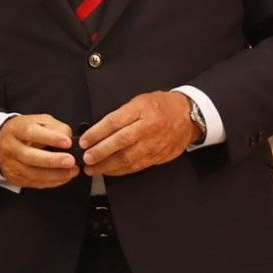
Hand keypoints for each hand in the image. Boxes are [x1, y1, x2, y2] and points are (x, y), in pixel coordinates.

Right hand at [0, 114, 79, 189]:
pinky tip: (63, 177)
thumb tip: (68, 138)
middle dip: (52, 160)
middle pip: (30, 156)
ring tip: (71, 171)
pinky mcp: (15, 177)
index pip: (31, 133)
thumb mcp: (39, 121)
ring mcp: (11, 164)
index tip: (67, 142)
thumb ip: (55, 127)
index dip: (50, 138)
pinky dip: (52, 181)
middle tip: (70, 161)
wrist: (2, 142)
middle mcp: (11, 147)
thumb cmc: (25, 131)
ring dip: (55, 174)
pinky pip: (35, 183)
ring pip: (32, 173)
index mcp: (16, 129)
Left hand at [80, 91, 196, 176]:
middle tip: (86, 158)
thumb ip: (121, 115)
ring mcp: (154, 144)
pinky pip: (137, 166)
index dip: (97, 133)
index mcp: (141, 110)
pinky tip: (109, 171)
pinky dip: (121, 170)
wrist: (188, 116)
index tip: (84, 141)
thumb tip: (98, 130)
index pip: (115, 122)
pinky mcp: (158, 156)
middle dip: (100, 152)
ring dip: (107, 165)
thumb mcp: (140, 101)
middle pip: (120, 142)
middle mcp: (148, 127)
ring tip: (92, 168)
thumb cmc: (161, 106)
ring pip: (128, 158)